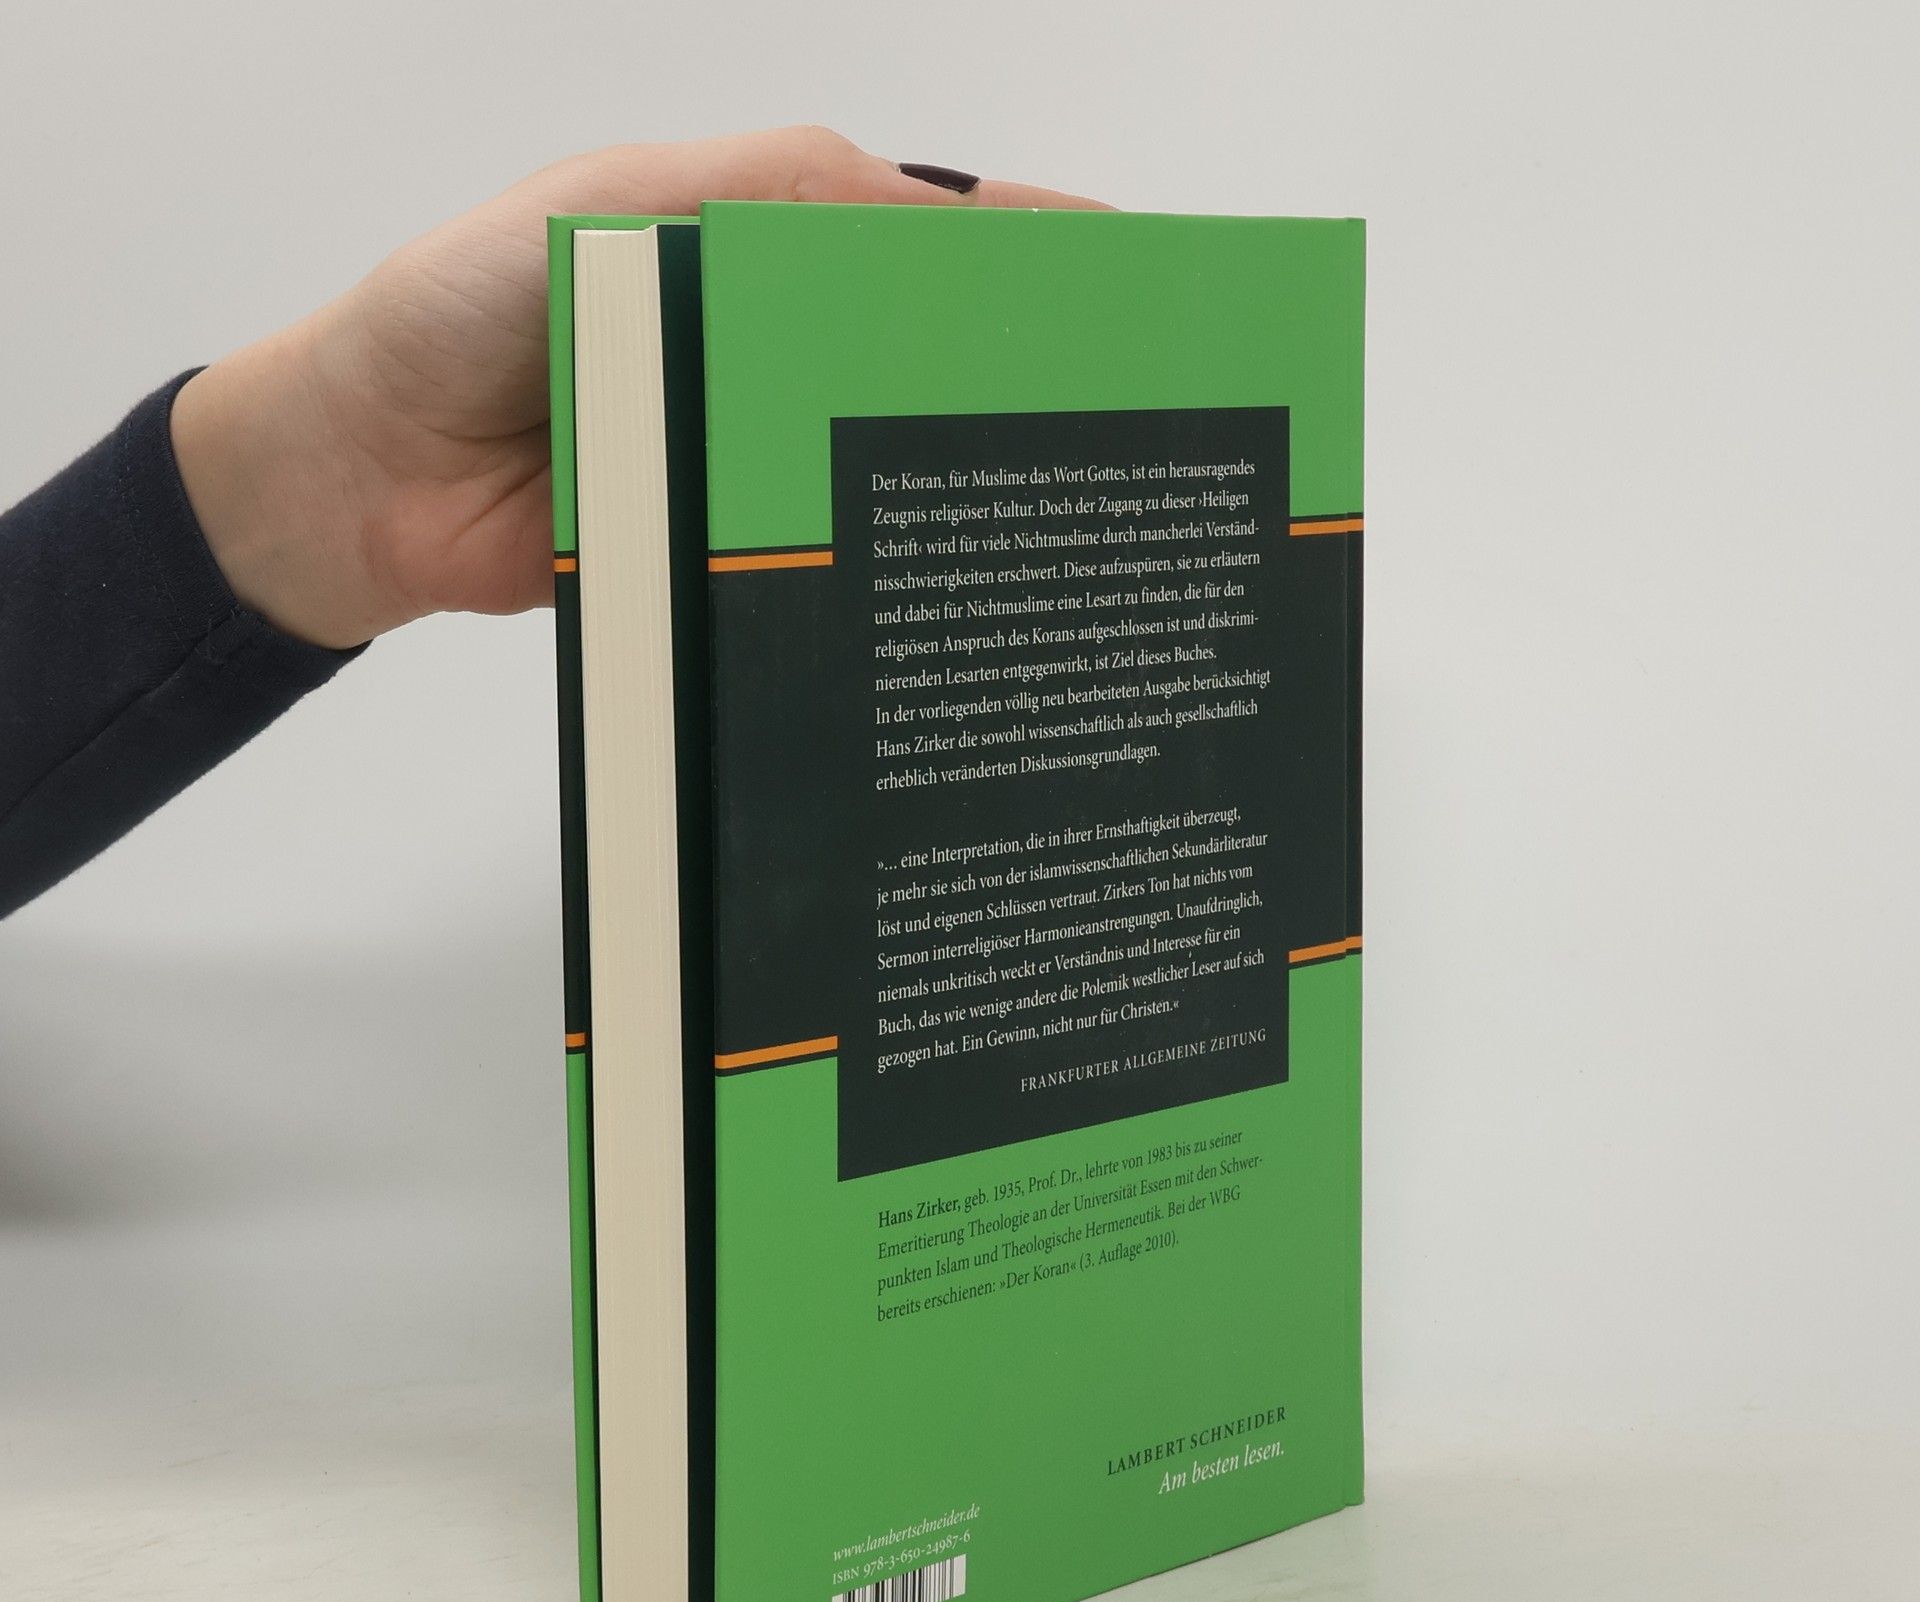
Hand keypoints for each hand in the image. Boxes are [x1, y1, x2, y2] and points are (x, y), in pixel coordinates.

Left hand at [170, 128, 1106, 649]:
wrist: (352, 476)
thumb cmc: (458, 307)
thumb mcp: (605, 210)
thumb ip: (750, 199)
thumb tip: (922, 215)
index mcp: (748, 246)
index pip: (910, 239)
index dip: (1017, 256)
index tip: (1128, 285)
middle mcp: (759, 349)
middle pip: (912, 360)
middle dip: (1012, 381)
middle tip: (1127, 421)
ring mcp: (741, 453)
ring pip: (870, 465)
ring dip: (948, 488)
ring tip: (1062, 515)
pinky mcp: (718, 547)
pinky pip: (806, 554)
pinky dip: (864, 570)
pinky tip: (937, 596)